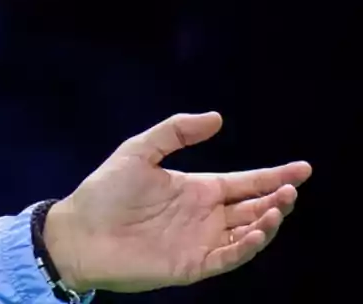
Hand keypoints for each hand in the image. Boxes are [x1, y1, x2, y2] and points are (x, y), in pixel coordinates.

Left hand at [45, 112, 311, 292]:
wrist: (80, 232)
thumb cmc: (104, 192)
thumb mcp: (138, 151)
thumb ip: (175, 133)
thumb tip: (217, 117)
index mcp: (196, 189)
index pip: (245, 182)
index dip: (273, 176)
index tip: (302, 168)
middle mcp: (204, 216)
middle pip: (253, 207)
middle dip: (277, 198)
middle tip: (292, 187)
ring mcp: (201, 241)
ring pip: (248, 232)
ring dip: (268, 220)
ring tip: (280, 204)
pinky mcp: (193, 265)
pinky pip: (230, 256)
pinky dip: (248, 246)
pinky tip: (257, 229)